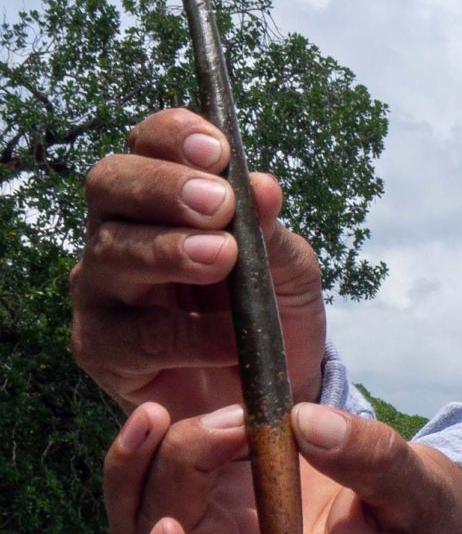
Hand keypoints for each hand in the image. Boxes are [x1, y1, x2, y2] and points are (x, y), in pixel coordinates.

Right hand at [70, 108, 327, 420]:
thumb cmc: (269, 315)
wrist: (270, 396)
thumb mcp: (287, 270)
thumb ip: (270, 231)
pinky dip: (188, 334)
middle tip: (219, 204)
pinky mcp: (102, 349)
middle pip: (110, 184)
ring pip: (112, 253)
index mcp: (160, 196)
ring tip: (221, 257)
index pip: (148, 143)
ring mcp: (102, 289)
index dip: (175, 137)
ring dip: (168, 251)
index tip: (219, 151)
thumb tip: (263, 186)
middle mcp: (118, 231)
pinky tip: (230, 338)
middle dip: (164, 188)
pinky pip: (135, 336)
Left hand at [104, 399, 461, 533]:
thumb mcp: (425, 495)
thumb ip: (373, 461)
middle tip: (235, 421)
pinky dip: (159, 443)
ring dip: (140, 462)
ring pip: (143, 511)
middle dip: (173, 476)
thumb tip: (307, 421)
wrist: (432, 531)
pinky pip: (164, 476)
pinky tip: (180, 407)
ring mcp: (227, 533)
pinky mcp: (224, 495)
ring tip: (168, 411)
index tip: (164, 532)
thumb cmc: (431, 533)